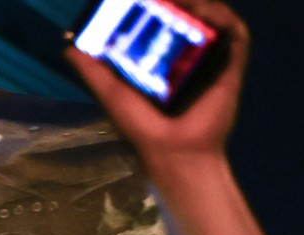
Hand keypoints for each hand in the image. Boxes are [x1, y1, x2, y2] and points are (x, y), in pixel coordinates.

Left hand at [65, 0, 248, 167]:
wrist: (173, 151)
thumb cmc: (142, 127)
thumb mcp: (111, 93)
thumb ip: (93, 70)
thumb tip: (68, 47)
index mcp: (163, 61)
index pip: (163, 23)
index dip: (157, 5)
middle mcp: (189, 57)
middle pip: (190, 15)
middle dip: (179, 0)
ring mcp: (212, 60)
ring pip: (213, 18)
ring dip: (199, 3)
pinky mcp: (231, 66)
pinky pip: (235, 33)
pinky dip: (222, 17)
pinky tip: (204, 10)